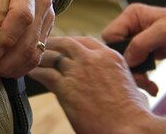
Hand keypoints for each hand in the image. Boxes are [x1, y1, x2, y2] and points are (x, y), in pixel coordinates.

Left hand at [0, 0, 53, 78]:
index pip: (22, 14)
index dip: (8, 36)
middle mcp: (42, 1)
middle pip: (30, 39)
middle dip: (8, 59)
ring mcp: (48, 17)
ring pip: (36, 50)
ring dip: (14, 67)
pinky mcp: (47, 28)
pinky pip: (38, 53)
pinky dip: (22, 67)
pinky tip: (2, 71)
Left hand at [28, 37, 165, 133]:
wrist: (129, 128)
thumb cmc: (134, 115)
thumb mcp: (133, 88)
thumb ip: (121, 79)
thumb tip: (120, 83)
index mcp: (110, 57)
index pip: (86, 41)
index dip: (73, 42)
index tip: (65, 45)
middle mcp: (92, 58)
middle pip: (67, 43)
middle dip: (54, 43)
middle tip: (44, 46)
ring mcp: (77, 71)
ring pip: (52, 56)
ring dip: (41, 57)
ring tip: (33, 58)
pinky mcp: (65, 87)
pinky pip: (45, 74)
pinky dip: (36, 72)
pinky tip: (31, 73)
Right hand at [101, 3, 165, 93]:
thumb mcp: (164, 33)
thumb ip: (141, 44)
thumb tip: (126, 60)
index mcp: (132, 16)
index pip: (111, 35)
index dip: (117, 51)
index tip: (130, 63)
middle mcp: (133, 27)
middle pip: (118, 51)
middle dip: (128, 67)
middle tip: (141, 80)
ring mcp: (142, 41)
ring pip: (128, 62)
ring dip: (138, 76)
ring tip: (149, 86)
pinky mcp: (150, 53)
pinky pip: (140, 67)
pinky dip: (145, 78)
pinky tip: (153, 87)